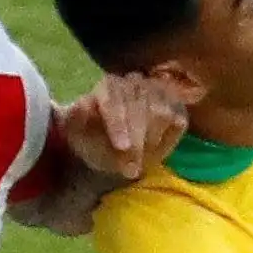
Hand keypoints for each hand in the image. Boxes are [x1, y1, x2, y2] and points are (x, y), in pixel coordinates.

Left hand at [60, 73, 187, 179]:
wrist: (110, 149)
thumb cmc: (93, 141)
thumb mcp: (76, 135)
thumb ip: (75, 119)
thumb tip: (83, 104)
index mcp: (108, 85)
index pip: (114, 100)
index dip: (119, 124)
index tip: (122, 147)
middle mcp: (134, 82)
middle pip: (140, 108)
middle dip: (136, 142)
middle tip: (130, 170)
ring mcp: (157, 91)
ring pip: (161, 113)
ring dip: (150, 142)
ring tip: (139, 161)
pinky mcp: (175, 104)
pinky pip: (177, 120)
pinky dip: (167, 140)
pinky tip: (153, 151)